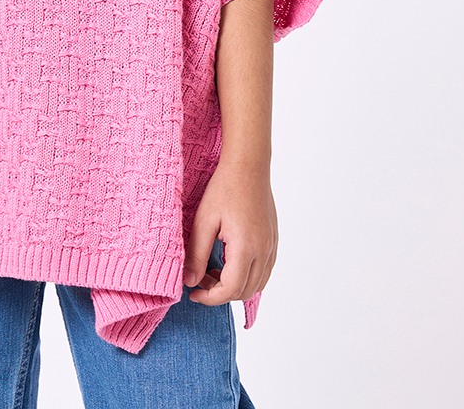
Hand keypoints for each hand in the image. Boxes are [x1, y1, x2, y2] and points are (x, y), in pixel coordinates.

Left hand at [183, 157, 277, 306]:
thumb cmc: (225, 188)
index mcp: (245, 248)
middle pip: (245, 292)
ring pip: (257, 284)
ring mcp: (271, 246)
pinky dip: (248, 276)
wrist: (248, 166)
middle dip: (220, 293)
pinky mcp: (273, 240)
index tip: (193, 292)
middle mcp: (263, 251)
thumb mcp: (204, 221)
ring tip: (213, 270)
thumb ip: (196, 254)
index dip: (210, 298)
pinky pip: (264, 271)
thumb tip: (190, 282)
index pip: (230, 290)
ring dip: (235, 286)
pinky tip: (230, 262)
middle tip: (200, 278)